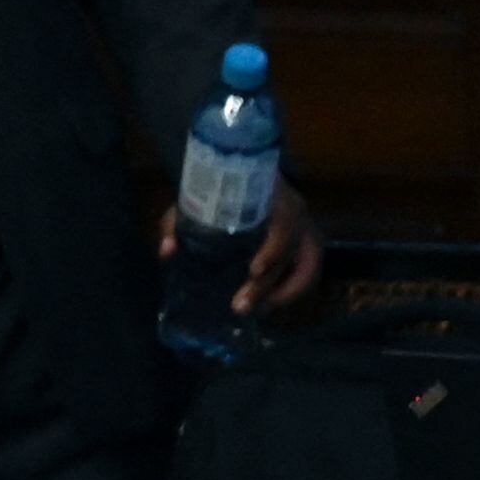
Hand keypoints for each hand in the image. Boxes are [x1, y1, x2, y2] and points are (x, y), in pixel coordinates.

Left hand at [155, 179, 323, 318]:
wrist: (241, 167)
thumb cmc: (217, 188)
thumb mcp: (194, 200)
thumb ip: (177, 223)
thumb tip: (168, 250)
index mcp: (271, 196)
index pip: (284, 224)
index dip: (273, 249)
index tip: (253, 270)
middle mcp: (295, 211)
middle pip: (290, 254)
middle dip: (266, 285)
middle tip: (239, 306)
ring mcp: (305, 226)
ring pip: (308, 264)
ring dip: (286, 292)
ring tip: (260, 311)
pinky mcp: (307, 240)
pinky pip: (310, 270)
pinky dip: (295, 290)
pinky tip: (273, 305)